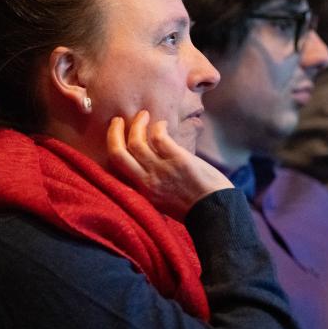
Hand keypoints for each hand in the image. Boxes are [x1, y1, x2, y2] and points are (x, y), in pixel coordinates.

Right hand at [107, 110, 233, 220]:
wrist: (215, 212)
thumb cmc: (193, 207)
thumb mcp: (163, 201)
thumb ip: (153, 184)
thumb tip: (150, 165)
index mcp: (142, 191)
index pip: (116, 168)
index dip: (112, 148)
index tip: (115, 137)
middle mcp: (147, 181)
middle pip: (117, 153)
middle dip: (113, 133)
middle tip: (118, 120)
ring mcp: (161, 169)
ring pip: (136, 142)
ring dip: (138, 124)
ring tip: (143, 115)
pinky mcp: (178, 159)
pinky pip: (159, 138)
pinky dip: (158, 127)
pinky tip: (163, 124)